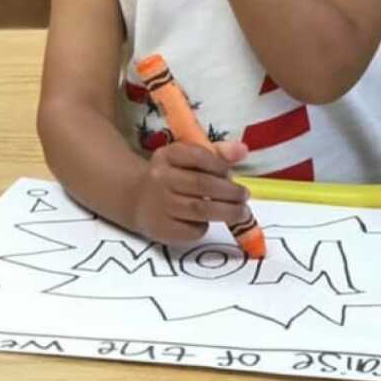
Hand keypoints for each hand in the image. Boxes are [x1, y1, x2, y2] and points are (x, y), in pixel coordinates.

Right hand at [129, 139, 251, 243]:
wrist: (136, 198)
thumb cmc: (172, 175)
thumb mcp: (188, 158)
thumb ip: (217, 153)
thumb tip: (243, 150)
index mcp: (168, 155)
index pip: (198, 156)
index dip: (220, 166)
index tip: (232, 174)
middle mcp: (160, 178)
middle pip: (201, 185)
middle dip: (230, 192)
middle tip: (244, 196)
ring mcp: (159, 205)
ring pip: (199, 209)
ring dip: (227, 212)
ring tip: (241, 212)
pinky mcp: (161, 229)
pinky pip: (191, 230)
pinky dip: (205, 226)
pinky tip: (210, 221)